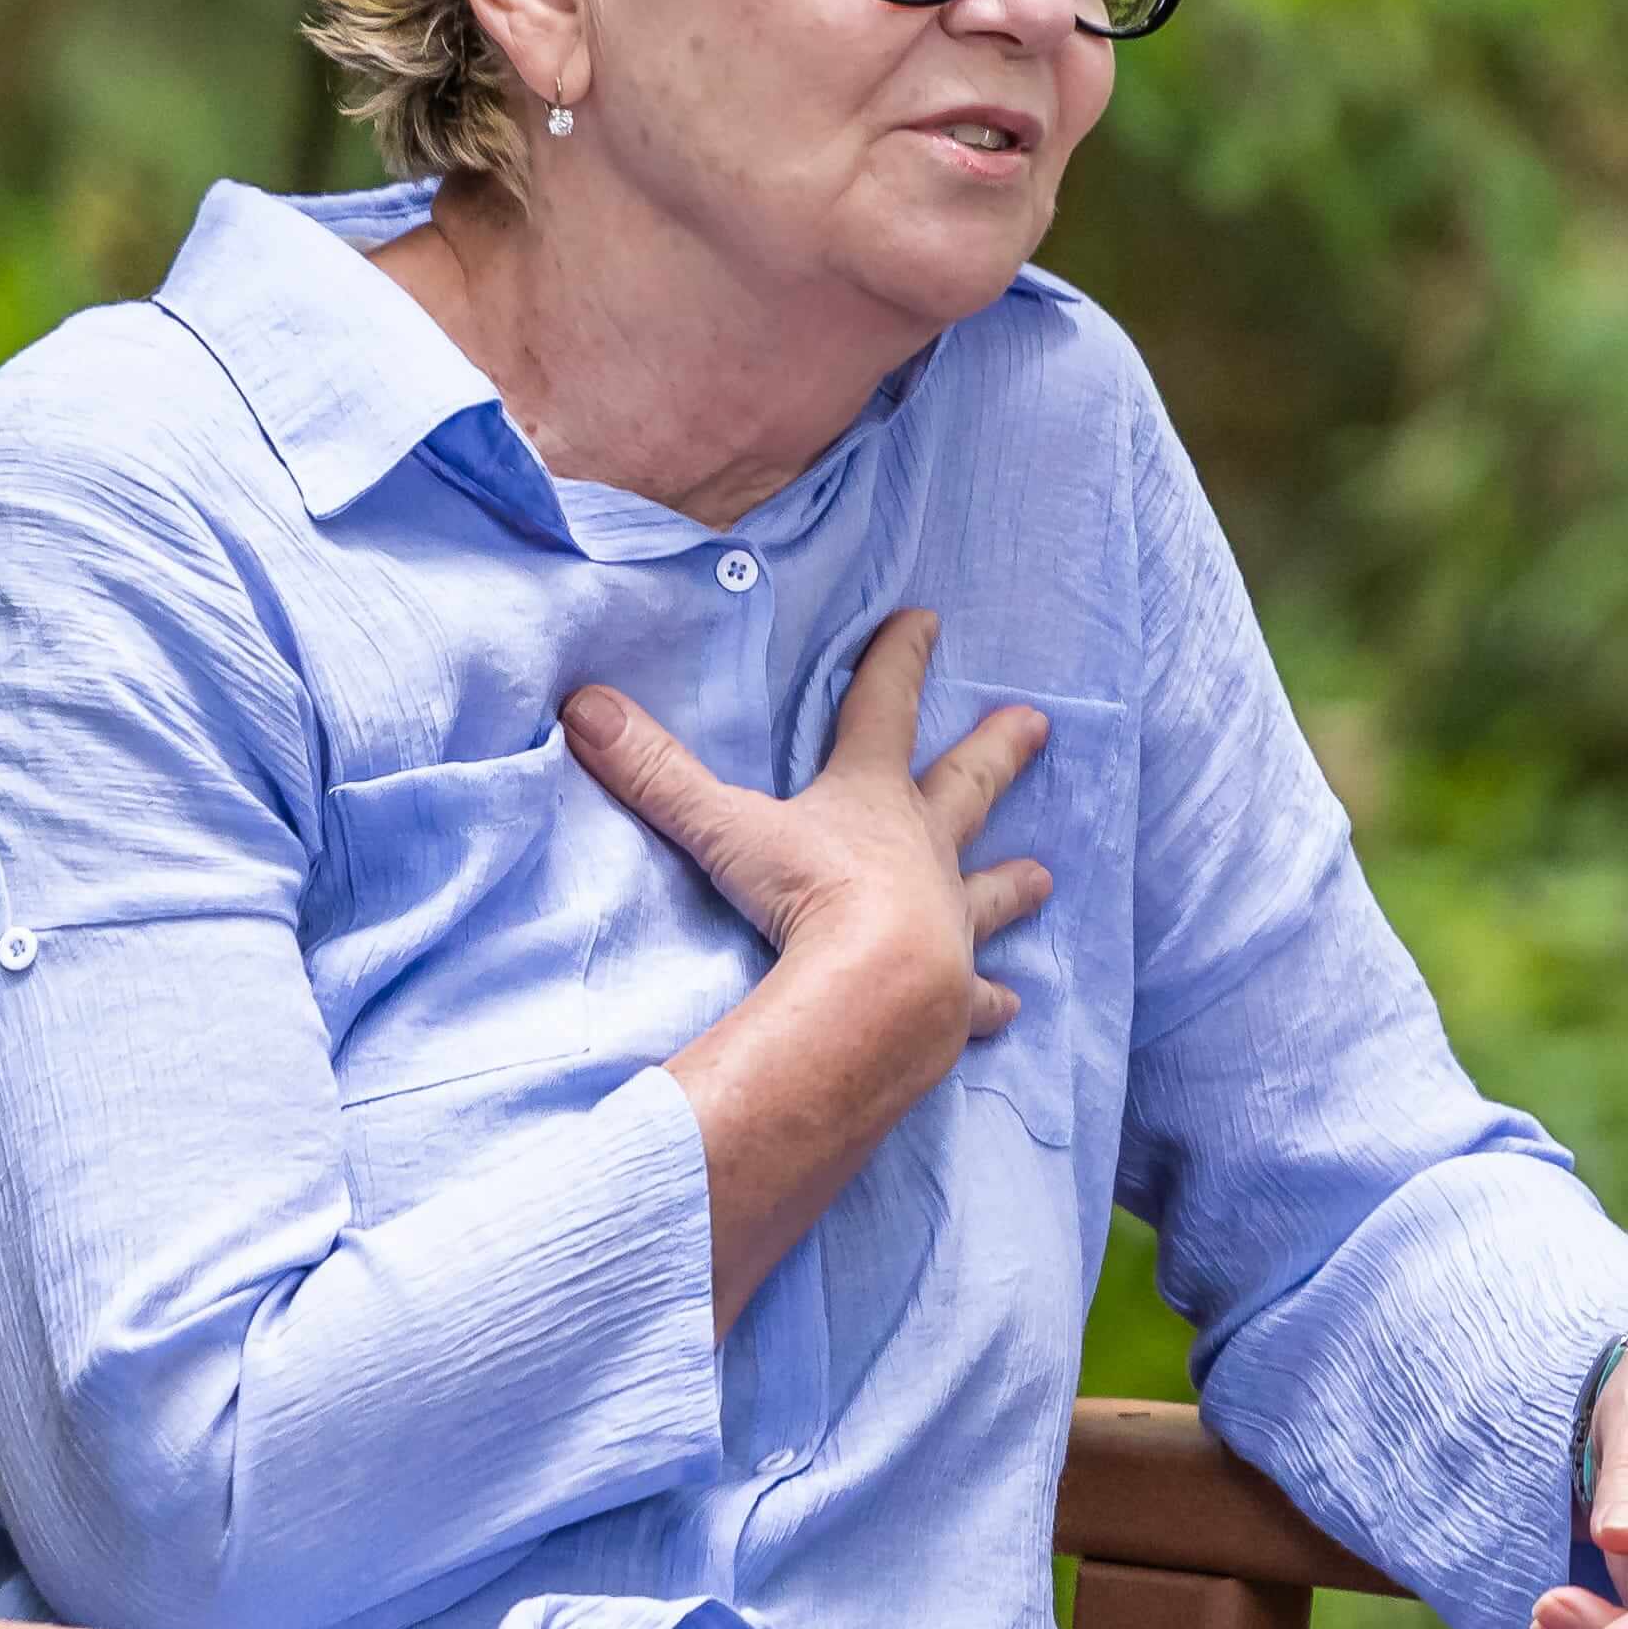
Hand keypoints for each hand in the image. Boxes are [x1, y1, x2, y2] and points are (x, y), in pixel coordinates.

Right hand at [571, 614, 1045, 1294]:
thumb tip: (581, 706)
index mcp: (870, 800)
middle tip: (1037, 724)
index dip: (898, 660)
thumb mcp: (722, 829)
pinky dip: (990, 1003)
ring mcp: (948, 922)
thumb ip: (654, 772)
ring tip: (1046, 878)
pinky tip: (1008, 1009)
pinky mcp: (954, 994)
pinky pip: (976, 997)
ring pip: (989, 893)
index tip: (925, 620)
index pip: (883, 708)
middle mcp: (922, 851)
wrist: (878, 993)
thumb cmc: (810, 900)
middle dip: (996, 752)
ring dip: (1012, 884)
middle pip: (966, 787)